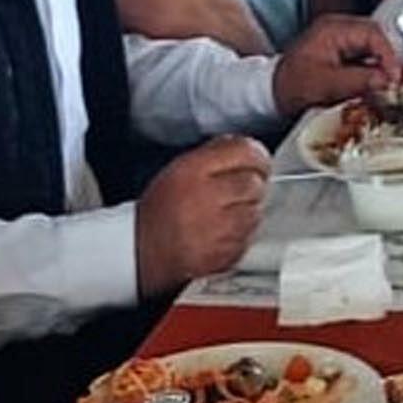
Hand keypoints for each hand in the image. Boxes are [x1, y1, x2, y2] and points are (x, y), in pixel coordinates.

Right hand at [131, 136, 271, 293]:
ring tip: (225, 214)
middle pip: (254, 184)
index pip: (244, 152)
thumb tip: (249, 150)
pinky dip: (241, 235)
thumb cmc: (160, 210)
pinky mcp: (222, 253)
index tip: (260, 162)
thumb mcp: (179, 169)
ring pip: (255, 213)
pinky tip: (221, 232)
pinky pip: (247, 238)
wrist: (142, 250)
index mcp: (192, 170)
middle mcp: (204, 197)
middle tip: (240, 191)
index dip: (258, 156)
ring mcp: (215, 229)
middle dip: (253, 186)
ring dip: (248, 212)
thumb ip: (214, 154)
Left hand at [271, 13, 402, 116]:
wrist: (270, 93)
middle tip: (391, 82)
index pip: (373, 33)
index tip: (393, 77)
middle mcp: (337, 29)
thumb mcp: (325, 85)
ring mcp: (339, 39)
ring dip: (380, 66)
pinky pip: (364, 56)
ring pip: (373, 47)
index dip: (388, 55)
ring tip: (382, 86)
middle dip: (387, 60)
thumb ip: (357, 81)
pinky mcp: (340, 52)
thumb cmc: (290, 86)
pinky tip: (370, 85)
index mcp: (332, 29)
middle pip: (376, 38)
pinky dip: (371, 70)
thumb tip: (386, 79)